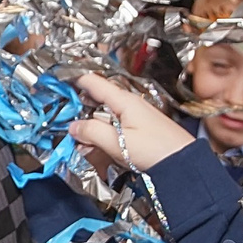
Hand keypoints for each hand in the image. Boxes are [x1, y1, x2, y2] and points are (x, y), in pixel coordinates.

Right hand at [68, 71, 193, 173]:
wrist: (184, 163)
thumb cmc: (156, 150)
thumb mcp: (117, 143)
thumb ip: (92, 132)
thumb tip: (74, 127)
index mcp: (123, 101)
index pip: (93, 82)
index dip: (74, 80)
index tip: (58, 82)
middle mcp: (129, 103)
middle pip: (97, 99)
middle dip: (80, 107)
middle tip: (64, 117)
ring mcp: (135, 114)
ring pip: (105, 113)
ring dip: (91, 124)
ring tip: (80, 137)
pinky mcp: (140, 127)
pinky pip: (115, 124)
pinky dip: (104, 131)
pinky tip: (100, 144)